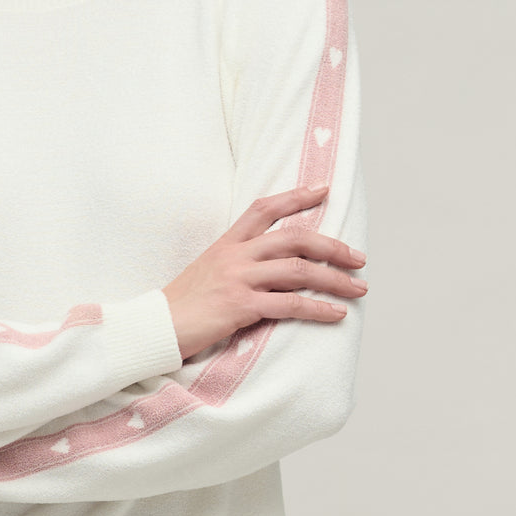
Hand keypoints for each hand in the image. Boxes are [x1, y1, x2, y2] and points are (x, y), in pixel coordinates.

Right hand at [161, 184, 367, 359]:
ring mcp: (238, 279)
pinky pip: (290, 305)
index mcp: (227, 243)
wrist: (157, 326)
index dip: (296, 196)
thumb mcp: (209, 269)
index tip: (323, 189)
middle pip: (294, 238)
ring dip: (335, 279)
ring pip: (298, 271)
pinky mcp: (241, 306)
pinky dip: (318, 309)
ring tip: (358, 287)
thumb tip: (276, 264)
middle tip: (358, 257)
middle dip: (333, 246)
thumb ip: (238, 261)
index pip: (265, 208)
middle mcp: (235, 255)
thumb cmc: (184, 303)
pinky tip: (335, 314)